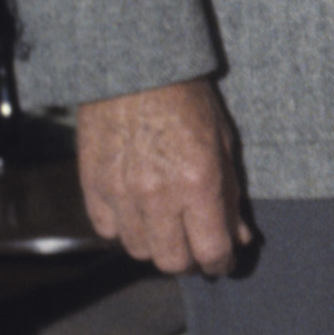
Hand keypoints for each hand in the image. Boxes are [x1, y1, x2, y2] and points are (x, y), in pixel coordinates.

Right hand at [74, 77, 245, 275]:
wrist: (135, 70)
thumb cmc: (186, 100)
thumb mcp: (223, 144)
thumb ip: (232, 196)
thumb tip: (240, 237)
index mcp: (198, 183)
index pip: (211, 250)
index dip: (222, 264)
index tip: (224, 263)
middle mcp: (158, 195)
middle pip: (173, 261)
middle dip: (190, 262)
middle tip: (197, 250)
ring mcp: (121, 193)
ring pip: (138, 250)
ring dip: (156, 247)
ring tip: (167, 229)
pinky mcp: (93, 186)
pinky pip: (107, 230)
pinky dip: (124, 229)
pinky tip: (137, 213)